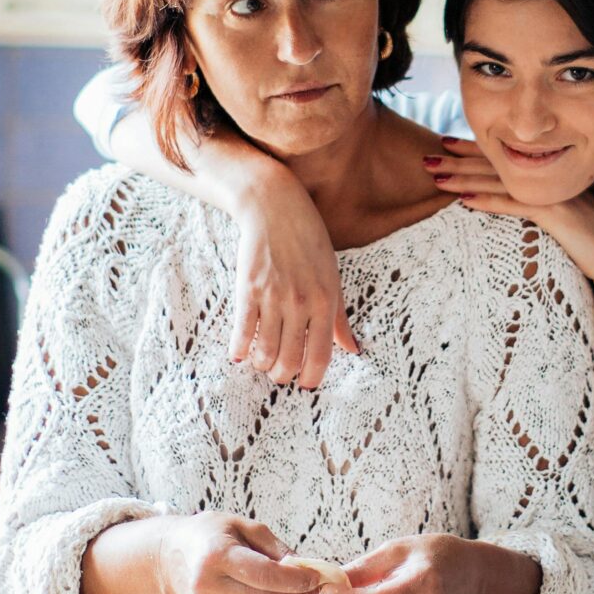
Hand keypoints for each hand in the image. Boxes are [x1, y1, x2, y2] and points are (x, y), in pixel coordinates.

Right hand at [159, 514, 322, 593]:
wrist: (170, 556)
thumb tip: (306, 569)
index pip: (265, 575)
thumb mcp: (242, 526)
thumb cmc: (212, 536)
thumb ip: (275, 547)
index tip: (316, 577)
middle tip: (313, 591)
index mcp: (216, 555)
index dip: (297, 580)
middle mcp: (206, 586)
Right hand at [228, 170, 356, 389]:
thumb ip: (339, 318)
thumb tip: (353, 349)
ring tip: (263, 364)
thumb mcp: (332, 277)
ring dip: (263, 365)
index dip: (312, 377)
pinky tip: (240, 354)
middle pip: (290, 359)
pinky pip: (243, 331)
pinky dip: (240, 349)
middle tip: (280, 375)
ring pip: (265, 351)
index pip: (322, 354)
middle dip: (284, 375)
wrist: (275, 208)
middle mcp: (301, 303)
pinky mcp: (248, 289)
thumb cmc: (309, 241)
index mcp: (326, 301)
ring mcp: (273, 297)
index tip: (306, 384)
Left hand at [424, 140, 593, 289]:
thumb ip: (535, 206)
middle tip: (427, 155)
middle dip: (458, 160)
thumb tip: (507, 203)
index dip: (473, 149)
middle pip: (494, 165)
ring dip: (464, 178)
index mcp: (545, 176)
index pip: (502, 157)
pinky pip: (514, 204)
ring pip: (498, 181)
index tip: (446, 143)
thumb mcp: (558, 219)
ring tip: (435, 176)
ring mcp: (549, 193)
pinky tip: (464, 200)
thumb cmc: (588, 243)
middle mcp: (546, 178)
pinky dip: (488, 201)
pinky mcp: (554, 213)